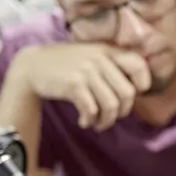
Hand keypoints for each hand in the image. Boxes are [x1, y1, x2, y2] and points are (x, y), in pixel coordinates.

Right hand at [15, 43, 150, 130]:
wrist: (33, 65)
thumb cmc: (67, 65)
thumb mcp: (92, 56)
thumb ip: (112, 66)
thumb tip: (135, 91)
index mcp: (108, 51)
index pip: (139, 64)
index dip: (143, 83)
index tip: (134, 94)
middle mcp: (99, 59)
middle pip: (127, 93)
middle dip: (123, 111)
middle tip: (112, 116)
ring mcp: (86, 71)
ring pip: (111, 105)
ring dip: (106, 121)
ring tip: (98, 123)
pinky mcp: (73, 84)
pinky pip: (92, 110)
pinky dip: (90, 121)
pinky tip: (84, 121)